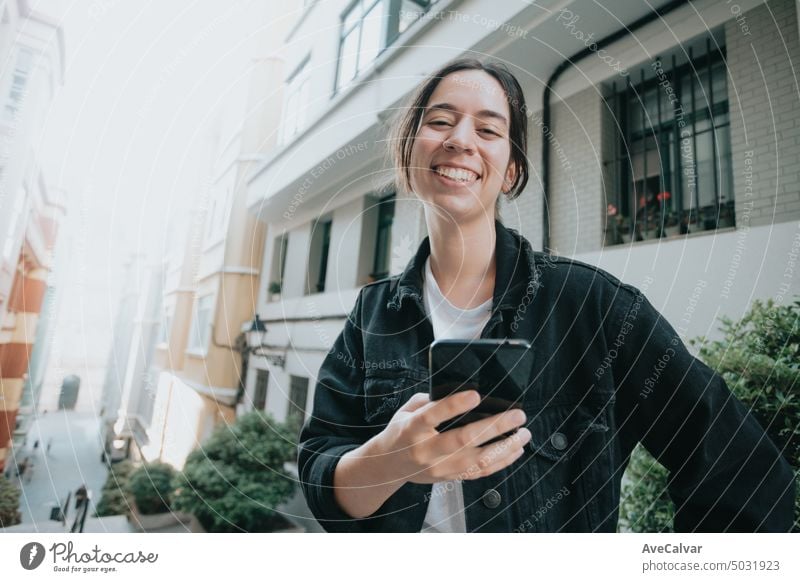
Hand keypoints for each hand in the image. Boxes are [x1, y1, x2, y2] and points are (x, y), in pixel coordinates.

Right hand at [374, 390, 531, 484]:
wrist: (389, 466)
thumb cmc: (401, 432)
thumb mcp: (406, 411)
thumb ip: (430, 401)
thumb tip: (461, 390)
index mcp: (412, 429)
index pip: (432, 416)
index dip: (454, 405)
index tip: (476, 395)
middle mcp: (426, 451)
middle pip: (463, 439)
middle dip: (494, 426)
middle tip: (517, 415)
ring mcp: (440, 468)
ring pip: (478, 460)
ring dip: (505, 446)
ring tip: (524, 433)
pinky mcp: (450, 478)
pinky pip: (481, 472)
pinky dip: (502, 462)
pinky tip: (516, 450)